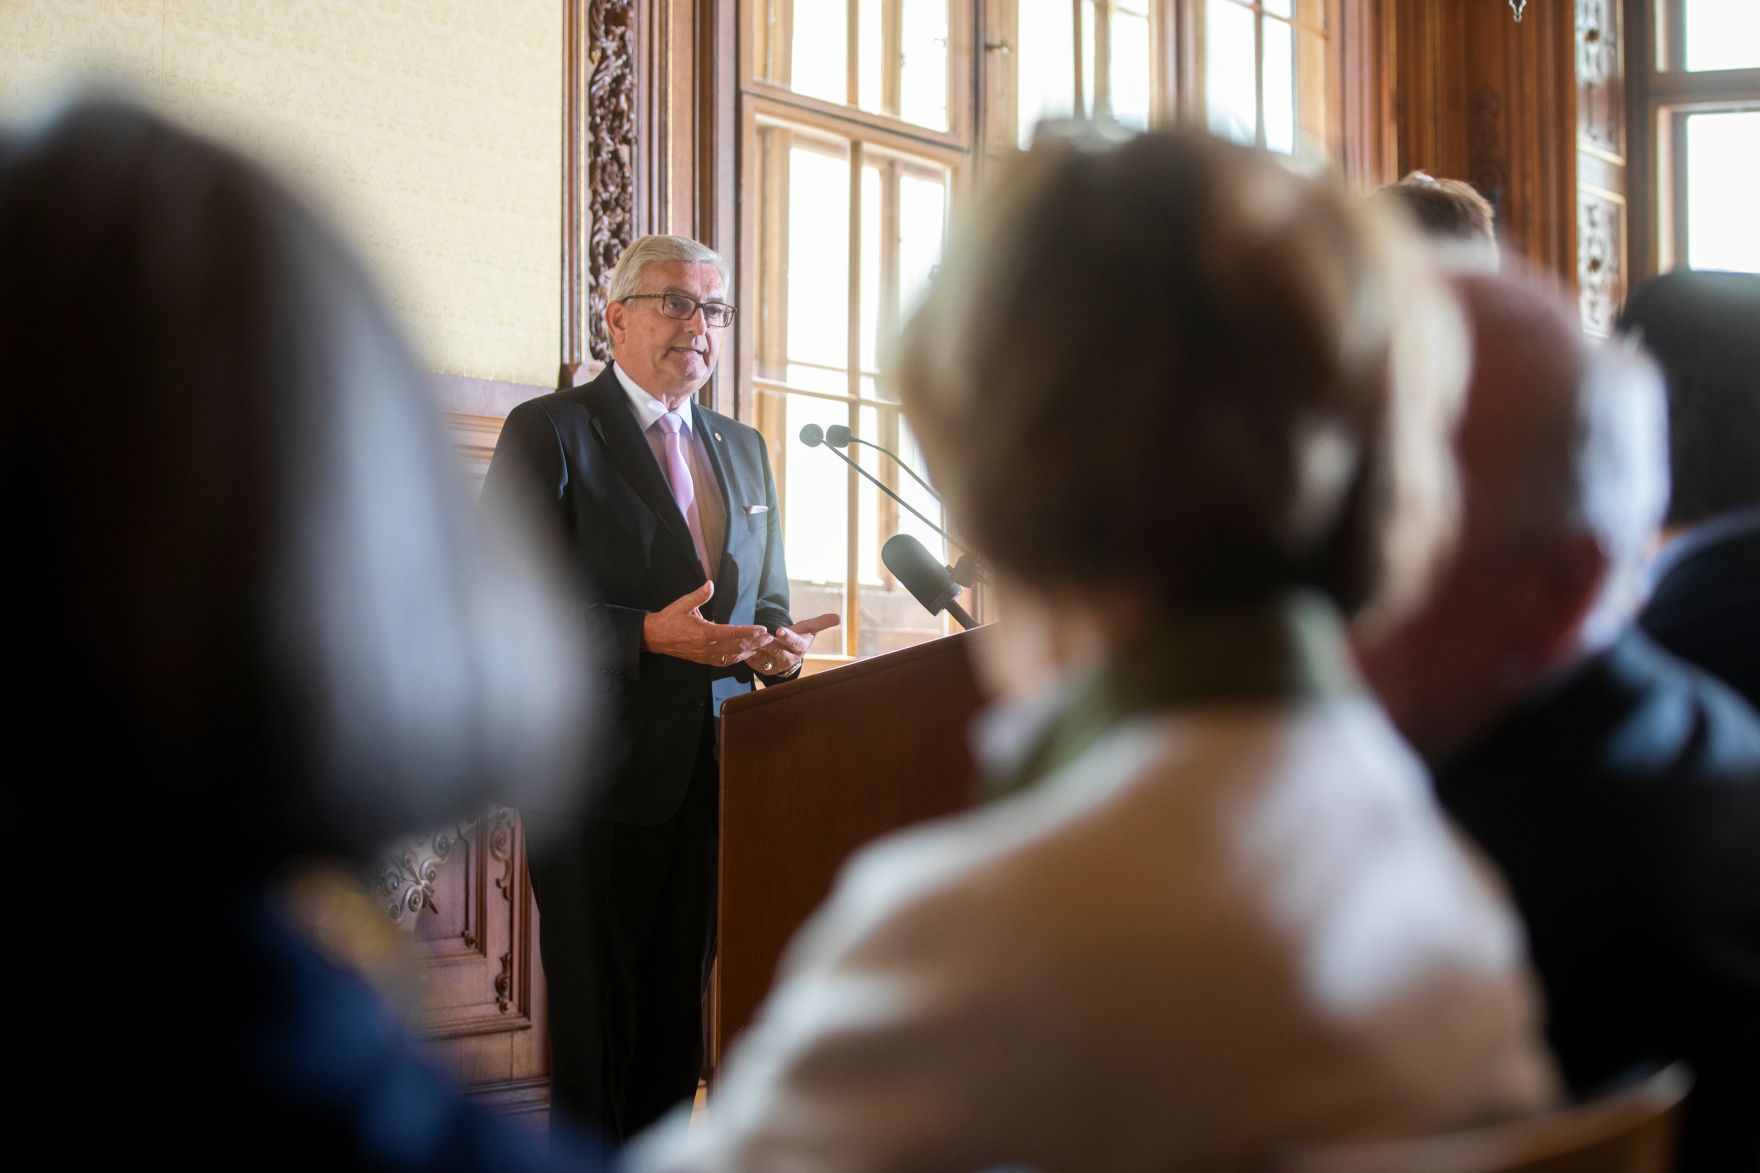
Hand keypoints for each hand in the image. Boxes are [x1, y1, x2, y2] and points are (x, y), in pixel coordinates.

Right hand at [642, 581, 774, 667]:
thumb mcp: (683, 604)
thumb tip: (711, 584)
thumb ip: (699, 595)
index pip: (733, 633)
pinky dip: (735, 659)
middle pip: (736, 647)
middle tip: (769, 638)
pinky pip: (722, 662)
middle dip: (755, 643)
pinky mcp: (702, 659)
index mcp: (705, 633)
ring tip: (760, 647)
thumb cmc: (669, 618)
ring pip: (731, 657)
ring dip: (747, 652)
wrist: (654, 636)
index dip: (750, 632)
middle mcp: (707, 647)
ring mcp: (705, 655)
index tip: (762, 630)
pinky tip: (742, 655)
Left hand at [749, 613, 839, 677]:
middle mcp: (788, 659)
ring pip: (762, 656)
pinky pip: (752, 661)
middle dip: (767, 643)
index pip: (794, 642)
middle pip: (776, 650)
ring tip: (747, 639)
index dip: (787, 636)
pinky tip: (740, 646)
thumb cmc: (800, 637)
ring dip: (754, 649)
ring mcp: (774, 666)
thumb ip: (822, 622)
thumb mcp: (809, 629)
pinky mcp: (762, 668)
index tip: (779, 629)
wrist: (788, 655)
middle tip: (759, 634)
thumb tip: (840, 617)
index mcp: (799, 648)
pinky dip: (746, 655)